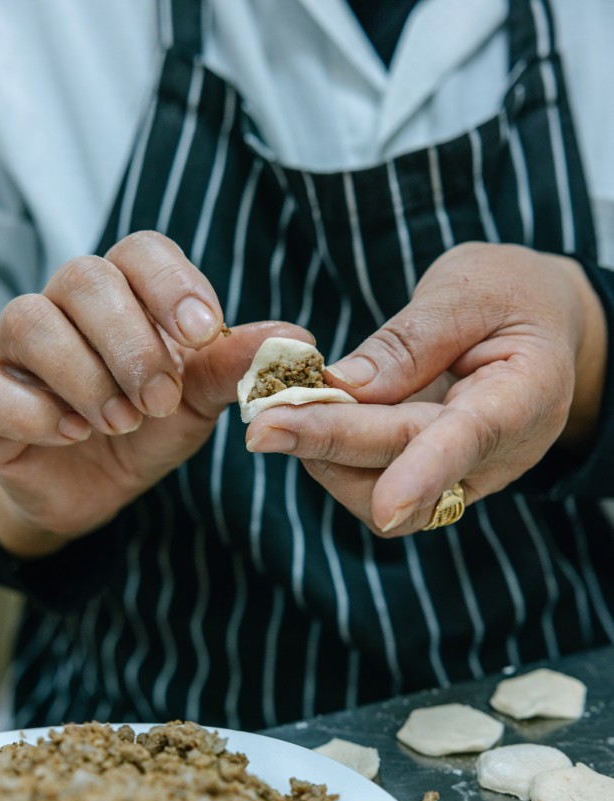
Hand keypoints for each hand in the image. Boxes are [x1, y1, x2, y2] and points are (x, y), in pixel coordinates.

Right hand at [0, 231, 310, 556]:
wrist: (94, 486)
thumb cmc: (148, 426)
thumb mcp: (198, 401)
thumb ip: (234, 367)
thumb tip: (296, 341)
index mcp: (125, 295)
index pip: (140, 251)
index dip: (169, 284)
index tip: (200, 332)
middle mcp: (65, 308)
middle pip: (83, 279)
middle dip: (130, 343)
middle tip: (160, 401)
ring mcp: (18, 351)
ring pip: (28, 321)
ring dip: (84, 377)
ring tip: (120, 423)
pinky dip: (32, 411)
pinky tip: (71, 434)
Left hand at [244, 242, 606, 534]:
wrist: (542, 325)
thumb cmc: (511, 295)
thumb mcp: (468, 289)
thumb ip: (411, 340)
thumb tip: (342, 384)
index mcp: (526, 394)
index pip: (471, 439)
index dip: (425, 473)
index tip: (386, 507)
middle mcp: (498, 452)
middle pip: (402, 462)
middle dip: (329, 444)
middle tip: (263, 426)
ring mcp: (463, 475)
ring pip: (379, 493)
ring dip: (323, 454)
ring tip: (280, 410)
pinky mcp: (430, 480)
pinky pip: (374, 482)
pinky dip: (332, 453)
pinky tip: (303, 419)